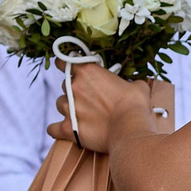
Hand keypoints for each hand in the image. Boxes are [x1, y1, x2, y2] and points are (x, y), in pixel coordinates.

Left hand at [48, 61, 164, 155]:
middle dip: (75, 90)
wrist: (130, 130)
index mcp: (88, 72)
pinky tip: (65, 129)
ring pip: (60, 104)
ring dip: (69, 107)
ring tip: (84, 114)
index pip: (65, 61)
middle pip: (66, 85)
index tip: (69, 67)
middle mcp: (73, 88)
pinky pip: (53, 128)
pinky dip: (58, 129)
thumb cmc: (135, 106)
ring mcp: (68, 109)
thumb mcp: (137, 86)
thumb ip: (128, 82)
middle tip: (91, 97)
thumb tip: (131, 86)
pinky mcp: (67, 128)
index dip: (65, 64)